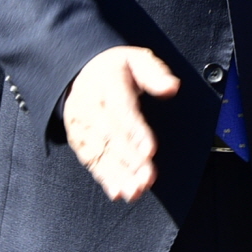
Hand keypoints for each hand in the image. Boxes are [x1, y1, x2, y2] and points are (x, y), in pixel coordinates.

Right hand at [62, 45, 180, 202]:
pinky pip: (91, 161)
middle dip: (130, 161)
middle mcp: (91, 108)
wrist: (78, 71)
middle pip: (111, 137)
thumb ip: (155, 73)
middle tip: (147, 179)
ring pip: (100, 154)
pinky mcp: (79, 141)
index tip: (151, 150)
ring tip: (135, 191)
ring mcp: (82, 126)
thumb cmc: (116, 67)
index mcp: (107, 85)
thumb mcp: (137, 59)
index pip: (122, 111)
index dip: (136, 132)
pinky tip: (118, 192)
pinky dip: (104, 178)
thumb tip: (172, 87)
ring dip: (118, 175)